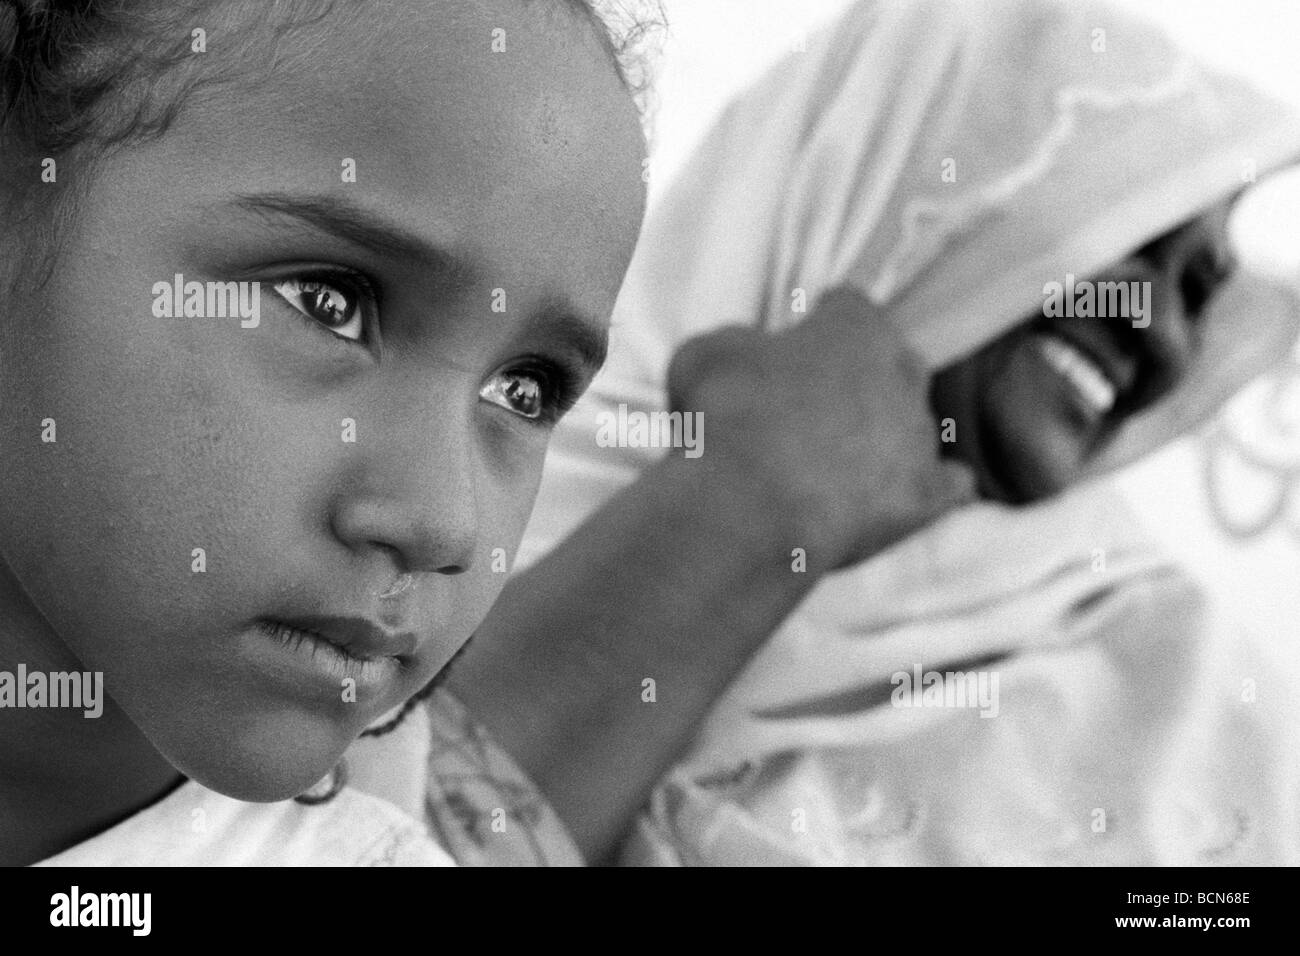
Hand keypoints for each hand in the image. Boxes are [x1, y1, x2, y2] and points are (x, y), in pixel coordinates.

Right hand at [665, 285, 976, 569]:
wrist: (748, 504)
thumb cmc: (723, 416)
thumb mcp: (706, 354)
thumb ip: (739, 346)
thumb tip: (747, 356)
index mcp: (855, 326)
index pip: (848, 307)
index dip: (821, 324)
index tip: (800, 341)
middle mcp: (902, 372)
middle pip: (892, 364)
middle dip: (861, 381)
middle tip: (814, 409)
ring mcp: (919, 436)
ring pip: (914, 426)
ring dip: (884, 439)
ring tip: (838, 467)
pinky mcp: (925, 497)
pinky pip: (949, 487)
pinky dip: (933, 489)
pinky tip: (907, 496)